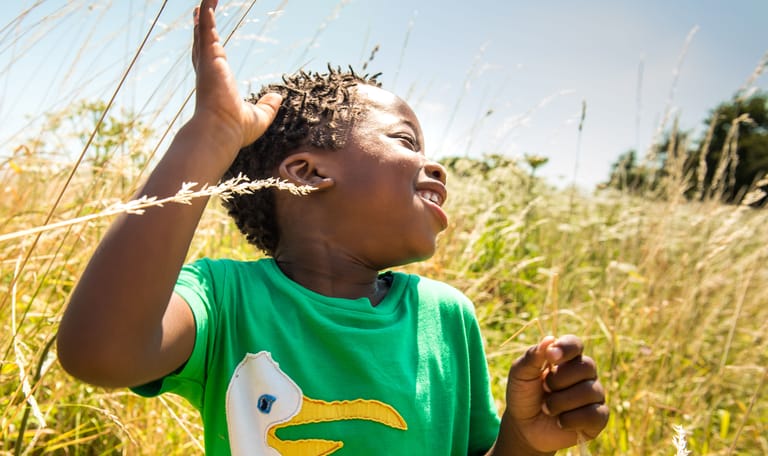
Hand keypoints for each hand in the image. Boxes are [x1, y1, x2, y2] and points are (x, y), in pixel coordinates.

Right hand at [191, 0, 280, 155]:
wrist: (220, 131)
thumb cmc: (235, 130)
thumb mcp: (259, 117)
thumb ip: (268, 106)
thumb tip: (278, 97)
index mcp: (217, 84)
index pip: (211, 61)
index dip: (209, 47)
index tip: (209, 37)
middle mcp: (208, 72)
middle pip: (203, 43)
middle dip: (201, 27)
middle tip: (199, 12)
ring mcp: (207, 64)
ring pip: (204, 32)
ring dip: (205, 14)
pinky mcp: (209, 58)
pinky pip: (207, 29)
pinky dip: (207, 13)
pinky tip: (208, 0)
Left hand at [502, 335, 608, 453]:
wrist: (524, 428)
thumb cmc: (523, 396)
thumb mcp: (520, 375)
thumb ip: (532, 357)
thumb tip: (549, 340)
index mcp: (566, 358)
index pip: (575, 344)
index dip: (566, 348)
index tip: (551, 356)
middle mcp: (584, 374)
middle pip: (587, 366)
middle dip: (559, 380)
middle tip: (544, 389)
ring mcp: (594, 395)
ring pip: (590, 391)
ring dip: (561, 402)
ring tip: (547, 408)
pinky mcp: (598, 418)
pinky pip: (595, 414)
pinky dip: (572, 419)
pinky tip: (560, 422)